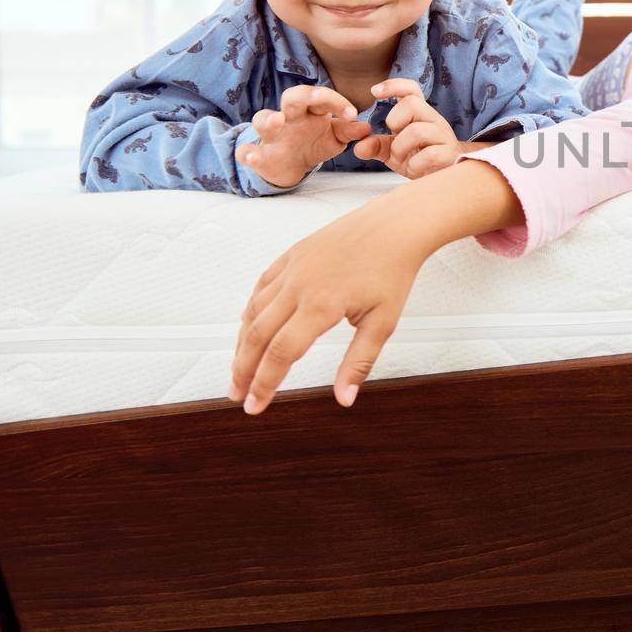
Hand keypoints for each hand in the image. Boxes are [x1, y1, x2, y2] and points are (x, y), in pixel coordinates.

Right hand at [229, 193, 431, 413]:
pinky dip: (250, 312)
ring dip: (242, 344)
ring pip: (253, 312)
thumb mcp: (383, 323)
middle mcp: (298, 286)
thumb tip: (345, 399)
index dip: (264, 384)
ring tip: (239, 370)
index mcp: (322, 305)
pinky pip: (260, 288)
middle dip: (243, 370)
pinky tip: (247, 329)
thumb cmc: (392, 272)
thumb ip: (359, 363)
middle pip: (257, 336)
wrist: (395, 226)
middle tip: (237, 395)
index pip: (281, 354)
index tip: (255, 406)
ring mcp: (291, 268)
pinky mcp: (290, 256)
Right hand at [235, 85, 372, 188]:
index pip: (321, 96)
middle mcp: (288, 116)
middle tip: (317, 97)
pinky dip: (247, 153)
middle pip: (291, 97)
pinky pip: (247, 151)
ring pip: (262, 119)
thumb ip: (349, 131)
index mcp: (309, 110)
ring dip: (269, 119)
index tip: (353, 114)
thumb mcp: (335, 138)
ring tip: (277, 120)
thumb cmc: (314, 142)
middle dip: (303, 95)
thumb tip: (367, 127)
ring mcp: (271, 135)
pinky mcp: (259, 154)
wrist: (291, 165)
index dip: (336, 101)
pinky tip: (251, 155)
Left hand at [351, 78, 471, 178]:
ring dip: (401, 148)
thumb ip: (376, 146)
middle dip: (395, 122)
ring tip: (403, 159)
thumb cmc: (420, 159)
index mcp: (421, 115)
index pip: (412, 89)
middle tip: (395, 140)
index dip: (393, 85)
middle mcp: (434, 120)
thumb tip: (358, 147)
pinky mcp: (449, 154)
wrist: (448, 179)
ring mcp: (444, 136)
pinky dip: (415, 164)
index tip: (374, 91)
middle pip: (413, 104)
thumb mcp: (394, 152)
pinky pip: (429, 155)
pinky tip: (414, 169)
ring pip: (417, 131)